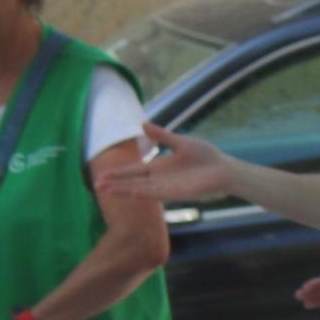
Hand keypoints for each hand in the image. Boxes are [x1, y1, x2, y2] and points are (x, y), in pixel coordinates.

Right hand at [97, 121, 233, 208]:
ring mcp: (166, 188)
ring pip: (139, 190)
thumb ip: (162, 136)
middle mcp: (159, 179)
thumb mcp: (180, 142)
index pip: (133, 170)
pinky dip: (143, 193)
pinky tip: (130, 193)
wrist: (224, 169)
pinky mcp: (176, 194)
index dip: (118, 172)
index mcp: (159, 167)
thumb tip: (142, 124)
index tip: (101, 174)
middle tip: (95, 184)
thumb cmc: (206, 156)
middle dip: (115, 183)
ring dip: (123, 190)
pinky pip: (156, 194)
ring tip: (105, 190)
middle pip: (132, 182)